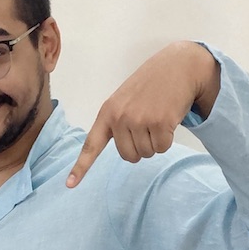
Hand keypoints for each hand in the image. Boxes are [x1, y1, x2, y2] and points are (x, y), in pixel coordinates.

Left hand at [68, 42, 220, 185]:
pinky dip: (168, 139)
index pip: (91, 144)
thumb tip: (126, 152)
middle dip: (141, 146)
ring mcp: (139, 119)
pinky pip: (162, 148)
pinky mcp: (160, 122)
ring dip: (155, 141)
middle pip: (128, 156)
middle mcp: (120, 117)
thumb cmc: (150, 85)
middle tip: (148, 122)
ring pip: (146, 153)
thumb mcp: (125, 99)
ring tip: (158, 116)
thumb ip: (117, 122)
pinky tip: (169, 118)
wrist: (179, 64)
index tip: (70, 185)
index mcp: (108, 112)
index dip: (81, 167)